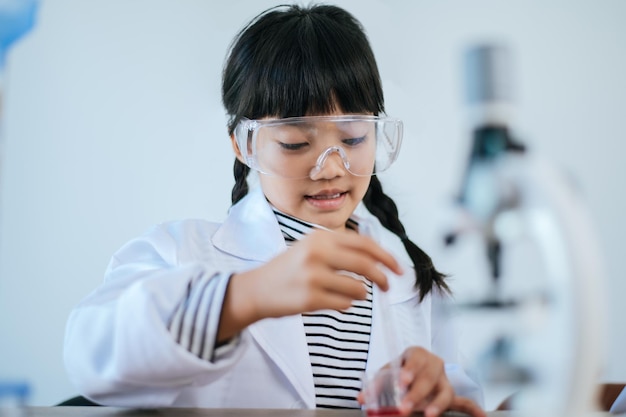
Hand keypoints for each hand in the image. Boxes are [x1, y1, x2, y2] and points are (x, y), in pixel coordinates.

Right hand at [218, 229, 401, 339]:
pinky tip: (333, 301)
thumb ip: (340, 248)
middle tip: (389, 286)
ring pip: (357, 289)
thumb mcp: (311, 247)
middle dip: (383, 277)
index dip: (386, 256)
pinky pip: (344, 305)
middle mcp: (317, 253)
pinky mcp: (310, 299)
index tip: (398, 268)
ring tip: (350, 294)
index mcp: (320, 237)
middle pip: (365, 265)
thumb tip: (377, 258)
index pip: (364, 243)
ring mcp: (313, 276)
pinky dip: (346, 305)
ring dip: (361, 294)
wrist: (257, 289)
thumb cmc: (289, 269)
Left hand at [359, 347, 485, 416]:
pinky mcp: (450, 394)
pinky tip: (481, 416)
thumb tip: (362, 398)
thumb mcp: (386, 373)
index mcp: (417, 354)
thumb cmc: (400, 371)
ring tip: (429, 415)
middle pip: (429, 377)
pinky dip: (473, 409)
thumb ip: (375, 385)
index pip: (415, 358)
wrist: (412, 371)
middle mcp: (434, 364)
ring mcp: (444, 380)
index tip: (402, 382)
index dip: (410, 370)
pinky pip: (464, 401)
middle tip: (404, 407)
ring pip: (446, 390)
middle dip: (417, 394)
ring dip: (437, 404)